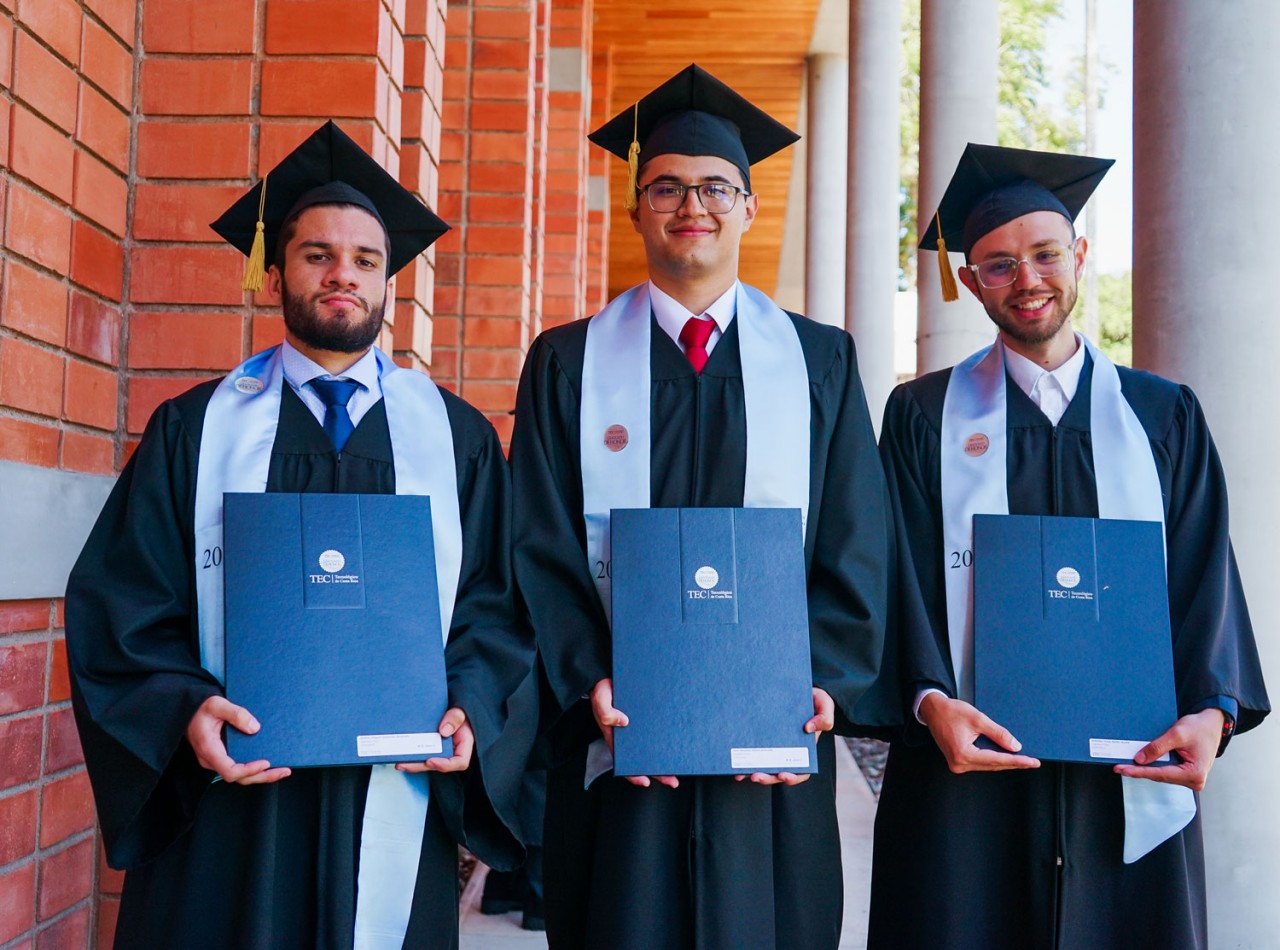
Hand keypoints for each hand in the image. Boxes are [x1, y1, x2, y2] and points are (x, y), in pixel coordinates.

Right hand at [186, 696, 291, 784]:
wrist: (189, 710)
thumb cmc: (201, 707)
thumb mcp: (217, 704)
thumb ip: (236, 714)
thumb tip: (255, 728)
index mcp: (209, 749)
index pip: (230, 771)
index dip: (249, 770)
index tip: (266, 763)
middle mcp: (212, 760)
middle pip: (239, 777)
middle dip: (263, 776)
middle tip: (284, 770)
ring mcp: (217, 760)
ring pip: (240, 775)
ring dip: (261, 775)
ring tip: (282, 770)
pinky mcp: (222, 757)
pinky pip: (238, 767)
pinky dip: (255, 769)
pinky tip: (270, 764)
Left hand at [398, 707, 473, 773]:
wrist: (452, 705)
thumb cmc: (460, 710)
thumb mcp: (461, 711)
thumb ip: (455, 718)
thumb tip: (443, 731)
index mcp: (463, 745)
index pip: (460, 762)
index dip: (445, 765)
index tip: (430, 760)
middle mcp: (451, 751)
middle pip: (438, 764)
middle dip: (420, 766)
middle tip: (405, 764)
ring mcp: (440, 749)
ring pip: (428, 761)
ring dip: (414, 763)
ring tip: (399, 762)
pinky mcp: (431, 745)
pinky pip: (423, 753)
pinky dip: (413, 755)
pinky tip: (401, 753)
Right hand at [592, 678, 677, 788]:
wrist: (608, 675)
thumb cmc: (600, 689)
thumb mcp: (600, 700)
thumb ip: (606, 712)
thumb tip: (623, 722)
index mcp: (616, 737)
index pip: (624, 761)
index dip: (633, 773)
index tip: (644, 781)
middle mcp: (630, 735)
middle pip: (644, 757)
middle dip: (658, 770)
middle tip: (672, 780)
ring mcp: (640, 727)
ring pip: (654, 746)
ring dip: (666, 754)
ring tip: (681, 762)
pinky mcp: (649, 716)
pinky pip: (658, 729)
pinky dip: (667, 736)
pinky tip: (678, 739)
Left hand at [735, 687, 834, 785]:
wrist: (801, 690)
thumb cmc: (817, 701)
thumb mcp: (825, 706)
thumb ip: (823, 718)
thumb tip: (808, 729)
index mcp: (804, 750)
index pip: (801, 771)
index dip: (792, 777)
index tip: (783, 775)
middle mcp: (788, 752)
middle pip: (778, 772)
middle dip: (767, 778)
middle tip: (756, 776)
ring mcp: (774, 746)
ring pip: (763, 766)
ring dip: (752, 773)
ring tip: (740, 774)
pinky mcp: (762, 737)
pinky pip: (753, 750)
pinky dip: (744, 757)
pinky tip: (734, 759)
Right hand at [918, 693, 1039, 772]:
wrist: (932, 710)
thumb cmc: (951, 711)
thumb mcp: (978, 719)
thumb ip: (998, 734)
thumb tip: (1016, 747)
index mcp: (963, 754)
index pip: (997, 760)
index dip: (1017, 761)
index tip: (1033, 762)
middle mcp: (959, 764)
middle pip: (993, 765)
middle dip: (1013, 763)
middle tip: (1032, 762)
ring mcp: (957, 764)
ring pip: (987, 765)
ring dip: (1003, 761)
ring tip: (1022, 759)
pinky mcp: (957, 761)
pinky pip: (980, 763)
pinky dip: (992, 759)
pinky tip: (1004, 756)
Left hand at [1113, 708, 1224, 790]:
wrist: (1211, 724)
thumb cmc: (1199, 728)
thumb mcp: (1177, 734)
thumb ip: (1158, 747)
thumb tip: (1140, 760)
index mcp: (1194, 774)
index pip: (1160, 774)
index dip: (1138, 771)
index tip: (1121, 769)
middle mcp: (1194, 780)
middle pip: (1159, 776)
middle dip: (1139, 771)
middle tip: (1118, 767)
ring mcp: (1190, 778)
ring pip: (1161, 774)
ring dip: (1145, 769)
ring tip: (1125, 764)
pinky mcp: (1185, 774)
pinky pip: (1165, 771)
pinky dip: (1153, 765)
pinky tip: (1140, 762)